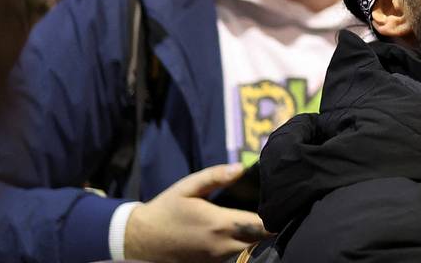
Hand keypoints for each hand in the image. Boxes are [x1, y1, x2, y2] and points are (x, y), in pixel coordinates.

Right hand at [124, 163, 268, 262]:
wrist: (139, 240)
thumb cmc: (166, 210)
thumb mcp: (188, 187)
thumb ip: (216, 176)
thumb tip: (241, 167)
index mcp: (220, 224)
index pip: (261, 225)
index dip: (275, 216)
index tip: (281, 204)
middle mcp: (222, 245)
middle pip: (260, 240)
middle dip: (269, 227)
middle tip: (274, 211)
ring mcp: (217, 259)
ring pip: (248, 250)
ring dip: (256, 238)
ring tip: (259, 220)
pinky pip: (235, 256)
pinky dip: (242, 246)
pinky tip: (241, 234)